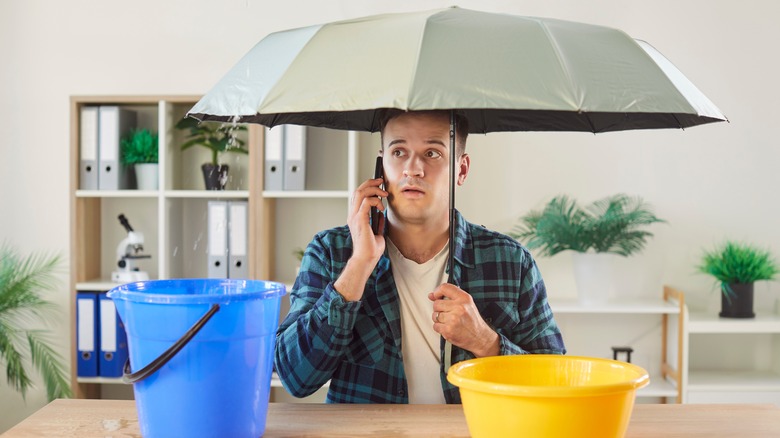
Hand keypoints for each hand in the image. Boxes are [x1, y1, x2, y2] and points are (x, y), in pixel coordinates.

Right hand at [334, 178, 386, 301]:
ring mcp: (354, 217)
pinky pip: (366, 202)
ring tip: (384, 193)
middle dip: (371, 183)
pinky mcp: (360, 220)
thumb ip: (377, 221)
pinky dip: (375, 201)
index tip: (378, 184)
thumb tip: (382, 213)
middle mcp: (352, 215)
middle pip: (358, 190)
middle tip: (381, 181)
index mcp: (355, 217)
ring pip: (360, 193)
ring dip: (374, 189)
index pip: (358, 195)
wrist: (367, 259)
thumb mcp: (376, 231)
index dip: (367, 187)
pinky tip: (382, 207)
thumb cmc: (371, 249)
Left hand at [429, 284, 498, 356]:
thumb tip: (431, 295)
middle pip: (436, 304)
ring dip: (439, 319)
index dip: (437, 292)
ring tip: (450, 322)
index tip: (436, 296)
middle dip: (439, 309)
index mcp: (464, 298)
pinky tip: (449, 328)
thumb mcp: (467, 303)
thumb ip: (450, 297)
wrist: (480, 337)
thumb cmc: (472, 320)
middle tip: (448, 314)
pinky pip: (435, 326)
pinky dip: (440, 328)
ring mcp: (453, 319)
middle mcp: (459, 307)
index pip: (445, 287)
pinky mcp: (448, 330)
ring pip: (435, 315)